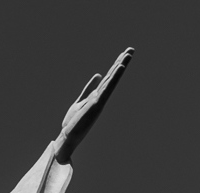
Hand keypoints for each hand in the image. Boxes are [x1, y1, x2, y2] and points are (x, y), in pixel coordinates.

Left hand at [54, 47, 132, 163]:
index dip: (115, 65)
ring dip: (120, 67)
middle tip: (131, 49)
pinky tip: (119, 68)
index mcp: (97, 95)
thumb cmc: (73, 122)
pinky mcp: (97, 104)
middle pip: (112, 76)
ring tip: (128, 54)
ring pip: (111, 80)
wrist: (68, 137)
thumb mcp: (80, 101)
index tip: (124, 53)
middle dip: (121, 62)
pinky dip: (113, 78)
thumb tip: (98, 75)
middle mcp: (100, 97)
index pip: (108, 77)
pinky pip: (107, 88)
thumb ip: (89, 89)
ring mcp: (99, 100)